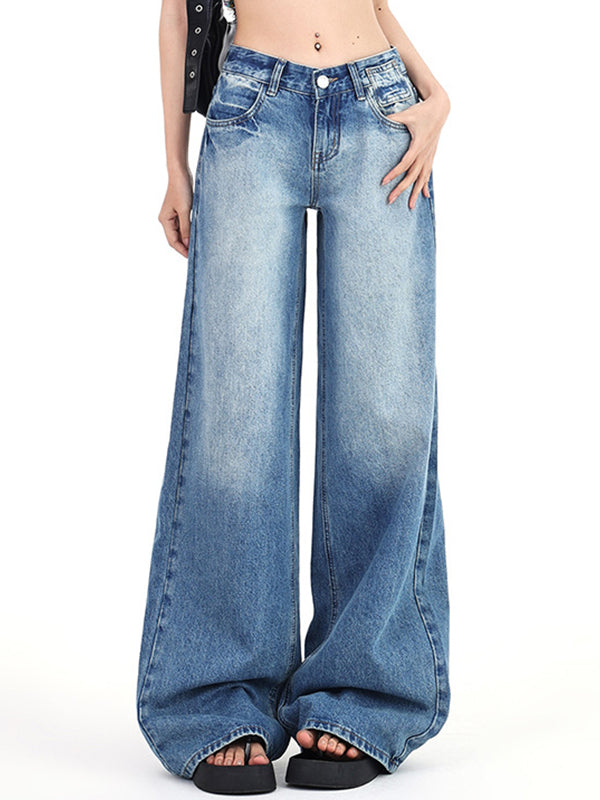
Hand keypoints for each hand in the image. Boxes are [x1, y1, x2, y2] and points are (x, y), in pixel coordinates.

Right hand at [158, 168, 193, 256]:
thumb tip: (187, 244)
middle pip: (175, 239)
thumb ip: (186, 228)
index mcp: (165, 220)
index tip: (191, 257)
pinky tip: (195, 236)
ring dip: (187, 240)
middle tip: (196, 254)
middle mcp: (166, 220)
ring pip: (179, 234)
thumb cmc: (181, 189)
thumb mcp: (185, 210)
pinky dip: (188, 232)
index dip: (181, 250)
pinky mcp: (178, 212)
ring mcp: (172, 216)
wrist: (181, 174)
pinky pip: (183, 226)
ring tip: (197, 247)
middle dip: (184, 247)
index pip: (172, 241)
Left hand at [381, 87, 450, 208]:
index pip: (405, 163)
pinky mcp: (431, 155)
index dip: (394, 173)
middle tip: (390, 200)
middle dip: (401, 189)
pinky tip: (424, 196)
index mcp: (418, 144)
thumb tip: (377, 119)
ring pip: (422, 178)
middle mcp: (425, 153)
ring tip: (409, 207)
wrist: (440, 108)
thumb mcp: (406, 114)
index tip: (383, 182)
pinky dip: (425, 185)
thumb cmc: (422, 110)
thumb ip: (392, 118)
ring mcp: (429, 155)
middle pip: (412, 175)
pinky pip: (428, 173)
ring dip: (415, 192)